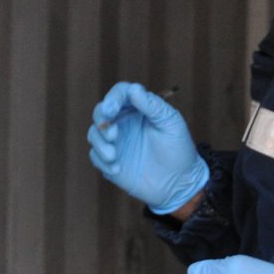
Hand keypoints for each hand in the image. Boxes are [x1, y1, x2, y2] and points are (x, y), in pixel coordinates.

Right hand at [86, 82, 208, 213]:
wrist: (179, 183)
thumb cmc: (179, 149)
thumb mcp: (171, 124)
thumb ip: (153, 106)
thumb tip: (134, 89)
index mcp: (138, 109)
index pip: (120, 94)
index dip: (113, 99)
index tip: (111, 110)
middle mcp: (124, 122)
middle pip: (101, 111)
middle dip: (102, 121)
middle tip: (113, 134)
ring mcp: (116, 142)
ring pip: (94, 134)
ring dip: (100, 143)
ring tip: (113, 155)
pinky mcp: (110, 161)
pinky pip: (95, 156)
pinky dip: (102, 161)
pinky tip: (117, 169)